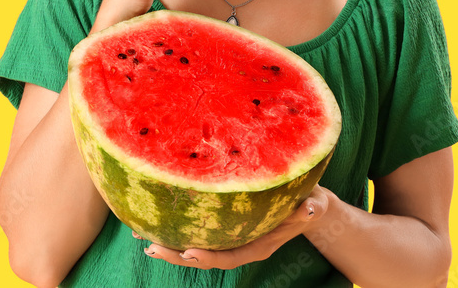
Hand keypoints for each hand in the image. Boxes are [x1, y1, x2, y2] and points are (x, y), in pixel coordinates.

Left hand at [136, 186, 329, 270]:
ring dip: (168, 241)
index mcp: (259, 245)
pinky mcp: (225, 226)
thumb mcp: (315, 203)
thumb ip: (312, 208)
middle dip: (175, 252)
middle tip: (149, 245)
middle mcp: (241, 245)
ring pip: (196, 245)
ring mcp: (231, 238)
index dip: (208, 256)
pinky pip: (198, 231)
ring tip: (141, 233)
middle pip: (204, 256)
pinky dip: (176, 227)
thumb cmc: (311, 202)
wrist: (309, 204)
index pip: (229, 256)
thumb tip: (313, 208)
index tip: (186, 252)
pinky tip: (155, 218)